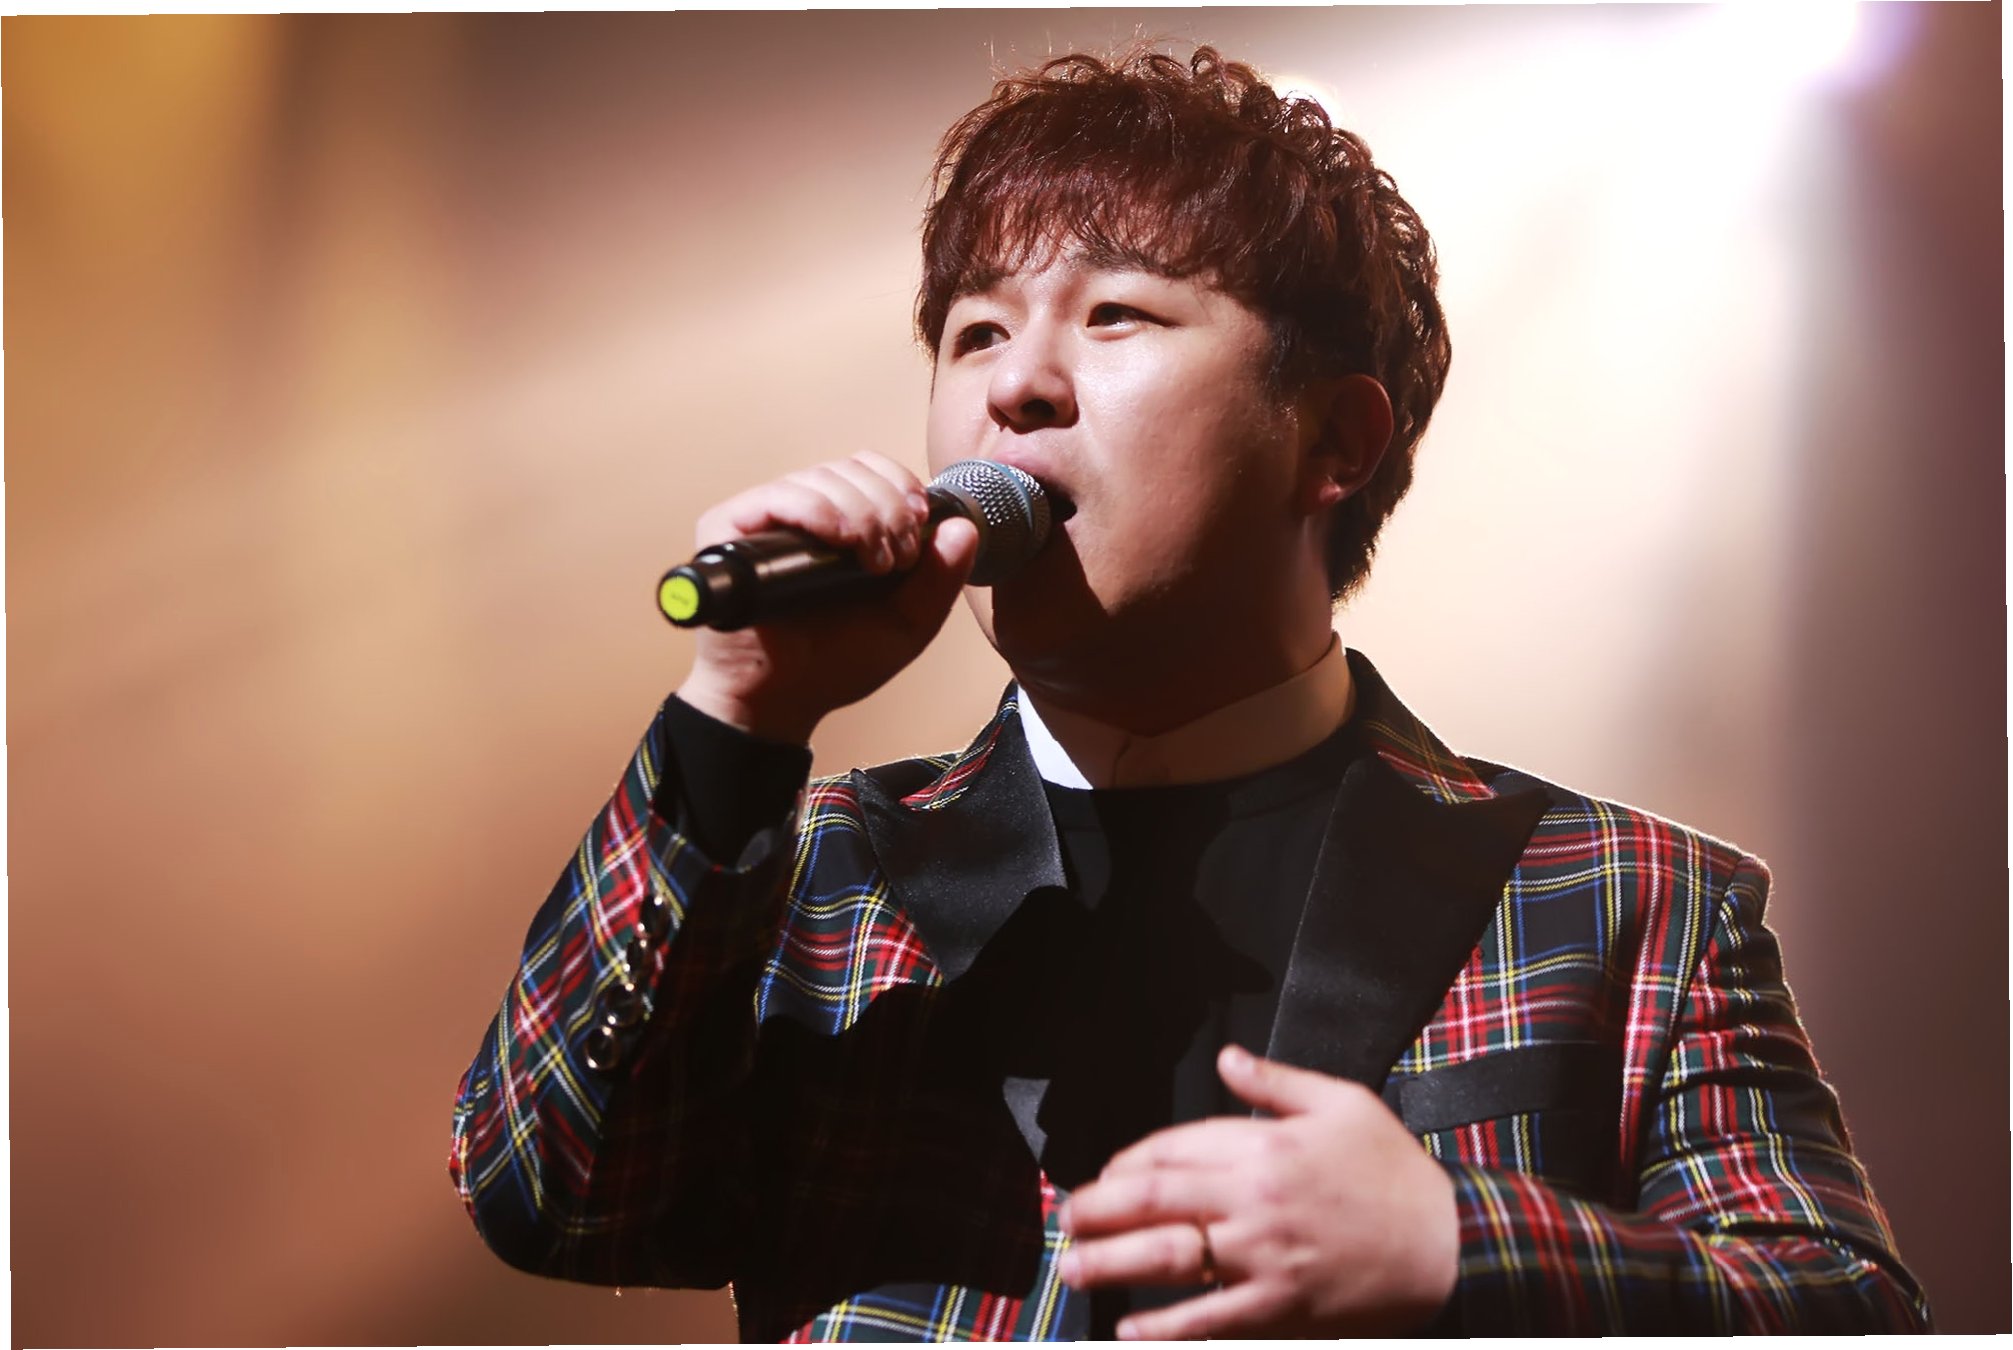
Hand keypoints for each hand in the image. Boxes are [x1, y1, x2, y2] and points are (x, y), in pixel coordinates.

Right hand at [675, 452, 978, 743]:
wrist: (783, 702)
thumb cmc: (836, 663)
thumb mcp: (907, 623)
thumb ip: (939, 579)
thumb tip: (964, 526)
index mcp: (839, 523)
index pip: (869, 469)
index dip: (899, 484)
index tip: (920, 521)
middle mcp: (800, 514)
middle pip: (850, 468)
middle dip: (889, 505)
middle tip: (899, 554)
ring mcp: (764, 520)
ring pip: (821, 478)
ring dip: (862, 511)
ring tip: (874, 562)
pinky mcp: (729, 530)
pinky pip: (778, 496)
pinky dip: (818, 510)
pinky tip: (842, 540)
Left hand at [1057, 1045, 1457, 1339]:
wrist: (1452, 1244)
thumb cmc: (1396, 1173)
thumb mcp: (1342, 1103)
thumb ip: (1274, 1082)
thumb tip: (1225, 1057)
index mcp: (1264, 1148)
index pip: (1173, 1149)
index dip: (1128, 1162)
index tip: (1104, 1174)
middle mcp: (1254, 1202)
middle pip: (1156, 1201)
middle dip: (1099, 1209)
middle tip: (1064, 1219)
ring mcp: (1264, 1259)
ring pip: (1170, 1259)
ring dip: (1112, 1263)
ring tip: (1074, 1268)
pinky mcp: (1281, 1309)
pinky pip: (1209, 1321)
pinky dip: (1165, 1329)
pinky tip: (1130, 1330)